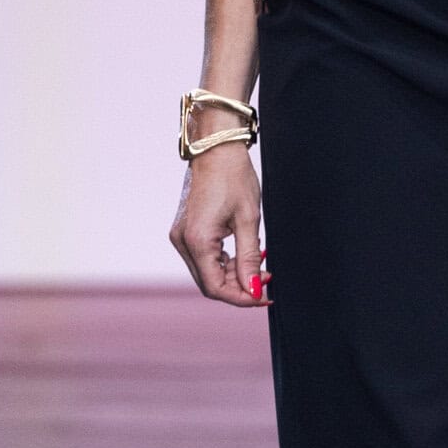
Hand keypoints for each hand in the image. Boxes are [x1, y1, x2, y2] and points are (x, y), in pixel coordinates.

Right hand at [169, 142, 269, 306]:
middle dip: (239, 287)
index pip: (216, 288)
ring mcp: (181, 236)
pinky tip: (244, 254)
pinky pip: (204, 258)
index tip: (264, 295)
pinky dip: (225, 262)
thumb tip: (253, 290)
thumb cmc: (234, 177)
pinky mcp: (185, 231)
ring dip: (234, 275)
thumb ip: (250, 258)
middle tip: (266, 277)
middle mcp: (182, 241)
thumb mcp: (249, 220)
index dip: (242, 298)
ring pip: (207, 272)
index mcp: (197, 240)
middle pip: (210, 283)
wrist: (216, 150)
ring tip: (259, 264)